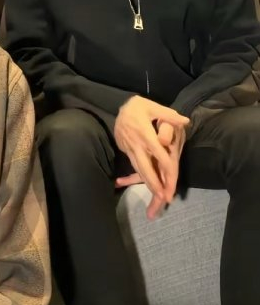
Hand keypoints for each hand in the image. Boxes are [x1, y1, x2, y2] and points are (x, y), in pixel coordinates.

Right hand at [114, 96, 188, 218]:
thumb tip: (185, 121)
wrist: (117, 107)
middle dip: (153, 183)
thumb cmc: (137, 106)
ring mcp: (130, 148)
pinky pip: (135, 165)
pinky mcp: (126, 150)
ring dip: (147, 183)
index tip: (171, 180)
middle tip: (162, 197)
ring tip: (156, 196)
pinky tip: (147, 184)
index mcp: (145, 134)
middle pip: (145, 167)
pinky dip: (140, 176)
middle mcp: (137, 144)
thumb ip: (169, 115)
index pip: (158, 154)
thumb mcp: (152, 106)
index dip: (165, 168)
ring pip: (139, 169)